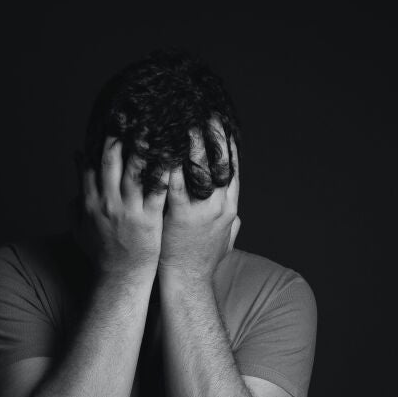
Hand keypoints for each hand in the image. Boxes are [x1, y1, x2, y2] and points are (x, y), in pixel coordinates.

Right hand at [74, 136, 166, 276]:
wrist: (120, 278)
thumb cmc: (102, 253)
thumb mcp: (79, 228)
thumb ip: (74, 204)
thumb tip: (73, 181)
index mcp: (90, 202)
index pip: (90, 166)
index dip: (97, 144)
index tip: (106, 124)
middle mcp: (107, 203)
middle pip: (110, 162)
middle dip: (118, 137)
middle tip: (128, 115)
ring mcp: (128, 211)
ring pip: (134, 172)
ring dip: (142, 148)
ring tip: (151, 127)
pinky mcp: (149, 220)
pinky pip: (157, 192)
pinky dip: (163, 173)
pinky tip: (172, 158)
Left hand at [158, 134, 240, 281]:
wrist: (188, 283)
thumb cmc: (202, 262)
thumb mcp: (225, 241)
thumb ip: (230, 224)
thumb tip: (236, 214)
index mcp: (230, 207)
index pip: (233, 168)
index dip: (227, 145)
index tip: (222, 124)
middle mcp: (220, 205)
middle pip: (219, 162)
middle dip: (212, 136)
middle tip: (204, 114)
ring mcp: (201, 210)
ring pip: (199, 168)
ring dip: (190, 143)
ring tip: (181, 122)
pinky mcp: (181, 215)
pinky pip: (175, 182)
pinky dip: (170, 163)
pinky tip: (161, 148)